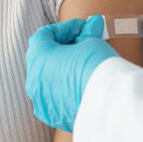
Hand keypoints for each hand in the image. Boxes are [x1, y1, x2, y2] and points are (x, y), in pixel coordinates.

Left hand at [25, 15, 117, 132]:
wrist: (109, 104)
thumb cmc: (97, 67)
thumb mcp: (92, 42)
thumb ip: (87, 34)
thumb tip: (92, 25)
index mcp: (38, 58)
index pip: (44, 35)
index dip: (65, 28)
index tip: (83, 28)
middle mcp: (34, 81)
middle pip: (44, 58)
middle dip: (64, 48)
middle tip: (85, 44)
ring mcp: (41, 101)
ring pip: (48, 80)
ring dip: (64, 69)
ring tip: (86, 65)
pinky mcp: (53, 117)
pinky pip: (55, 98)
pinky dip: (66, 89)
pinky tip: (84, 85)